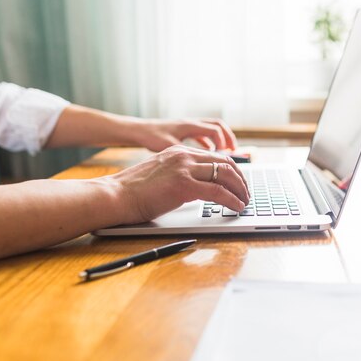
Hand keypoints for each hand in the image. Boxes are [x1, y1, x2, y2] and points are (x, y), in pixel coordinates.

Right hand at [105, 145, 249, 223]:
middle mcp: (183, 156)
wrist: (114, 195)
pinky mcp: (183, 185)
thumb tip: (198, 189)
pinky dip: (231, 200)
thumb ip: (180, 176)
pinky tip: (236, 207)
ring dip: (240, 190)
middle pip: (225, 163)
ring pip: (225, 175)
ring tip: (245, 202)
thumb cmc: (132, 192)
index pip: (215, 157)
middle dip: (240, 180)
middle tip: (246, 194)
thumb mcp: (161, 176)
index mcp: (178, 152)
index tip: (239, 183)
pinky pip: (217, 191)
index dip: (232, 171)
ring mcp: (183, 168)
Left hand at [135, 118, 237, 151]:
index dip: (223, 142)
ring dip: (221, 140)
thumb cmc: (150, 136)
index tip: (226, 155)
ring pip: (211, 129)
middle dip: (228, 138)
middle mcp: (191, 123)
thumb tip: (199, 165)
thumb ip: (184, 154)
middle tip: (235, 153)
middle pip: (218, 125)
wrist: (137, 130)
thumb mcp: (167, 146)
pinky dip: (210, 144)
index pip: (214, 129)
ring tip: (227, 155)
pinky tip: (210, 156)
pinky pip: (202, 135)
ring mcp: (188, 126)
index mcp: (189, 125)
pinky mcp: (184, 132)